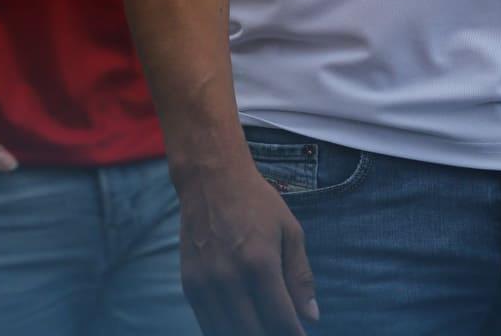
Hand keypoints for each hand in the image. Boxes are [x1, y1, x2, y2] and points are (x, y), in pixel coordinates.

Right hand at [178, 146, 318, 335]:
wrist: (211, 179)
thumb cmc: (257, 202)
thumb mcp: (290, 231)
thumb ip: (300, 276)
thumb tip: (311, 317)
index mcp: (259, 263)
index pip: (280, 319)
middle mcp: (229, 279)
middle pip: (253, 333)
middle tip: (284, 333)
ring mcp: (205, 285)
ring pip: (227, 334)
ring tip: (264, 330)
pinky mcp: (189, 286)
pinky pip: (207, 324)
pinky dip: (226, 332)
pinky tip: (242, 326)